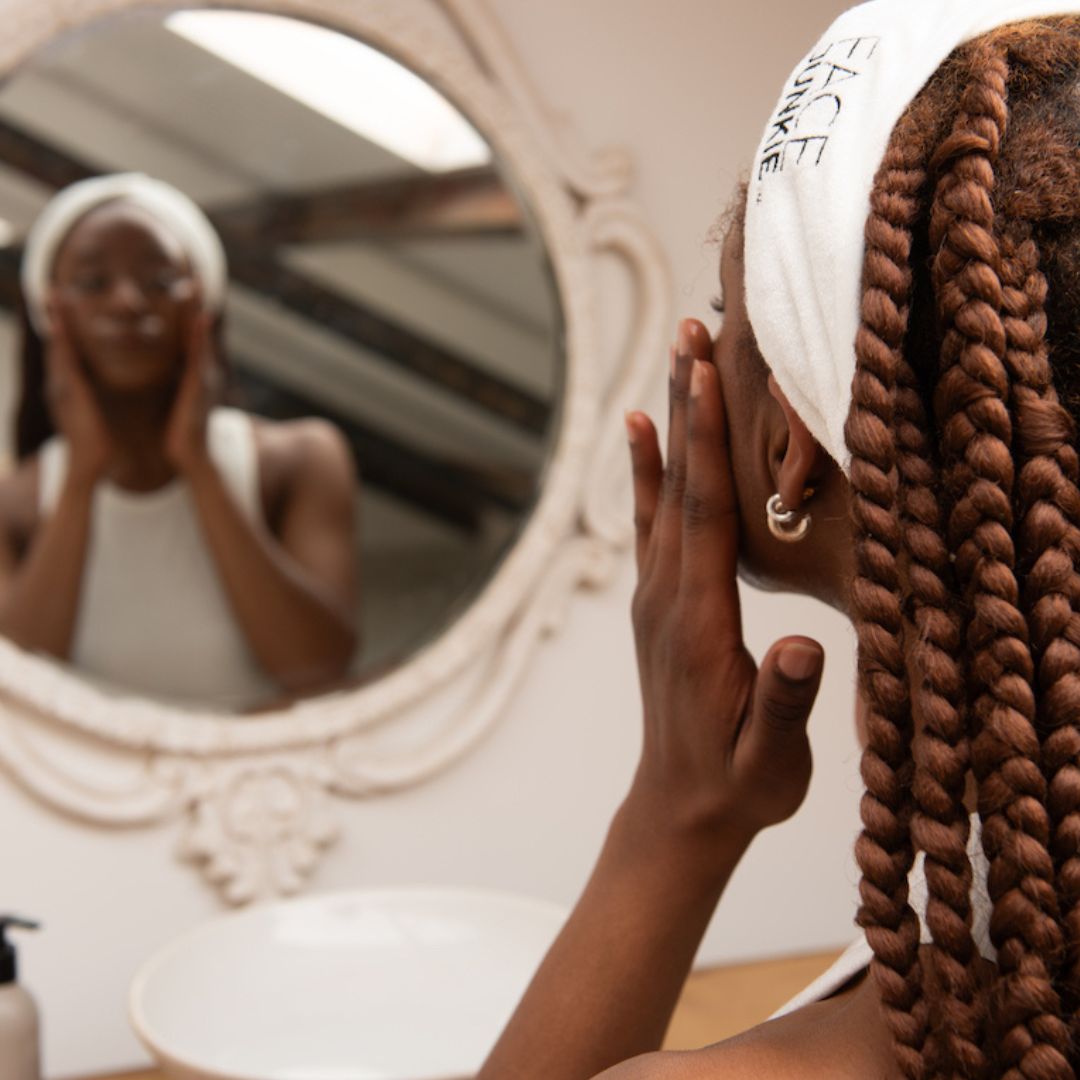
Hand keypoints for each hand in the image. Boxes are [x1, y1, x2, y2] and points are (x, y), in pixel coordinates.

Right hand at [44, 297, 111, 485]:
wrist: (89, 466)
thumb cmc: (95, 444)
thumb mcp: (93, 415)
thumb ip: (90, 401)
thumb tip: (93, 394)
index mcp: (68, 387)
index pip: (66, 352)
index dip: (63, 329)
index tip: (63, 306)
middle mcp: (60, 383)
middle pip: (56, 342)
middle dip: (54, 316)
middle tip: (51, 290)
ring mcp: (61, 387)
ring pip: (57, 346)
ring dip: (55, 320)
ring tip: (53, 295)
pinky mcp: (68, 393)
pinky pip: (65, 362)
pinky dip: (62, 341)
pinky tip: (60, 324)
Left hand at [165, 301, 218, 474]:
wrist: (191, 458)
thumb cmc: (180, 435)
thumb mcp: (177, 404)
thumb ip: (177, 388)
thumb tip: (170, 379)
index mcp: (193, 376)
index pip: (191, 340)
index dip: (189, 315)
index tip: (185, 291)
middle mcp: (202, 373)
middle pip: (199, 333)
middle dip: (197, 305)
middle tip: (195, 277)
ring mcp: (203, 379)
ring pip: (200, 339)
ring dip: (199, 313)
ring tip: (195, 288)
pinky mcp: (199, 387)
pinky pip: (198, 356)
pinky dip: (199, 336)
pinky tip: (199, 319)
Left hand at [624, 318, 823, 843]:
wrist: (679, 808)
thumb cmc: (736, 782)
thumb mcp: (769, 758)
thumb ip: (784, 704)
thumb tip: (803, 648)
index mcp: (698, 620)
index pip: (703, 514)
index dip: (705, 442)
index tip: (706, 374)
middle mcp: (665, 594)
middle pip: (678, 484)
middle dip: (687, 405)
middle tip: (691, 332)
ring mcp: (655, 594)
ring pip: (662, 493)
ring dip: (670, 422)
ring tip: (674, 358)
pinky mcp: (657, 600)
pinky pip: (650, 521)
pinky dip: (647, 470)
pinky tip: (644, 430)